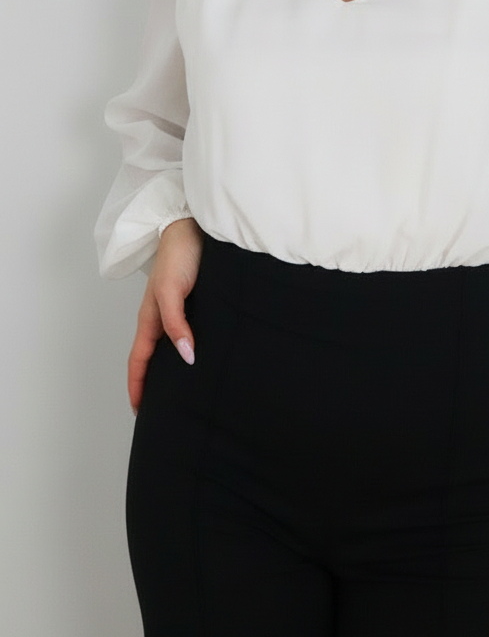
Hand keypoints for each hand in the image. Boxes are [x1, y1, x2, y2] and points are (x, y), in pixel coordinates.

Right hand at [127, 218, 203, 414]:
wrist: (196, 225)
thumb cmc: (181, 253)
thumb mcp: (172, 290)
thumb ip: (175, 322)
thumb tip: (185, 355)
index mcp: (151, 316)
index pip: (140, 359)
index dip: (138, 385)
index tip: (139, 411)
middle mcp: (163, 316)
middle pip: (153, 356)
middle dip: (152, 382)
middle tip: (161, 409)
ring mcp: (178, 309)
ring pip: (170, 345)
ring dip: (171, 367)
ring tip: (182, 390)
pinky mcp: (196, 301)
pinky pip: (188, 332)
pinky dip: (188, 348)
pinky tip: (203, 356)